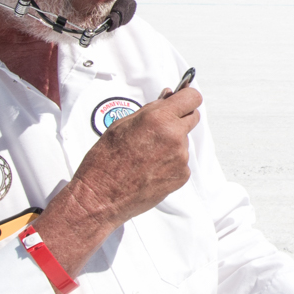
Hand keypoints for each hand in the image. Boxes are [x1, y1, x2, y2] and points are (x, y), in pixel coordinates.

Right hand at [35, 85, 202, 269]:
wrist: (101, 196)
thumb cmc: (105, 163)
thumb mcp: (121, 125)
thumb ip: (150, 110)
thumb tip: (166, 100)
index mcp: (159, 119)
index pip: (192, 97)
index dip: (186, 97)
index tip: (182, 99)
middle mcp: (174, 137)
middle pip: (192, 117)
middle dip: (179, 118)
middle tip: (160, 127)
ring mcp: (180, 158)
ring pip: (184, 141)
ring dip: (172, 143)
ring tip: (147, 154)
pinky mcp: (181, 176)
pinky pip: (182, 161)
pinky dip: (170, 162)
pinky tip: (151, 167)